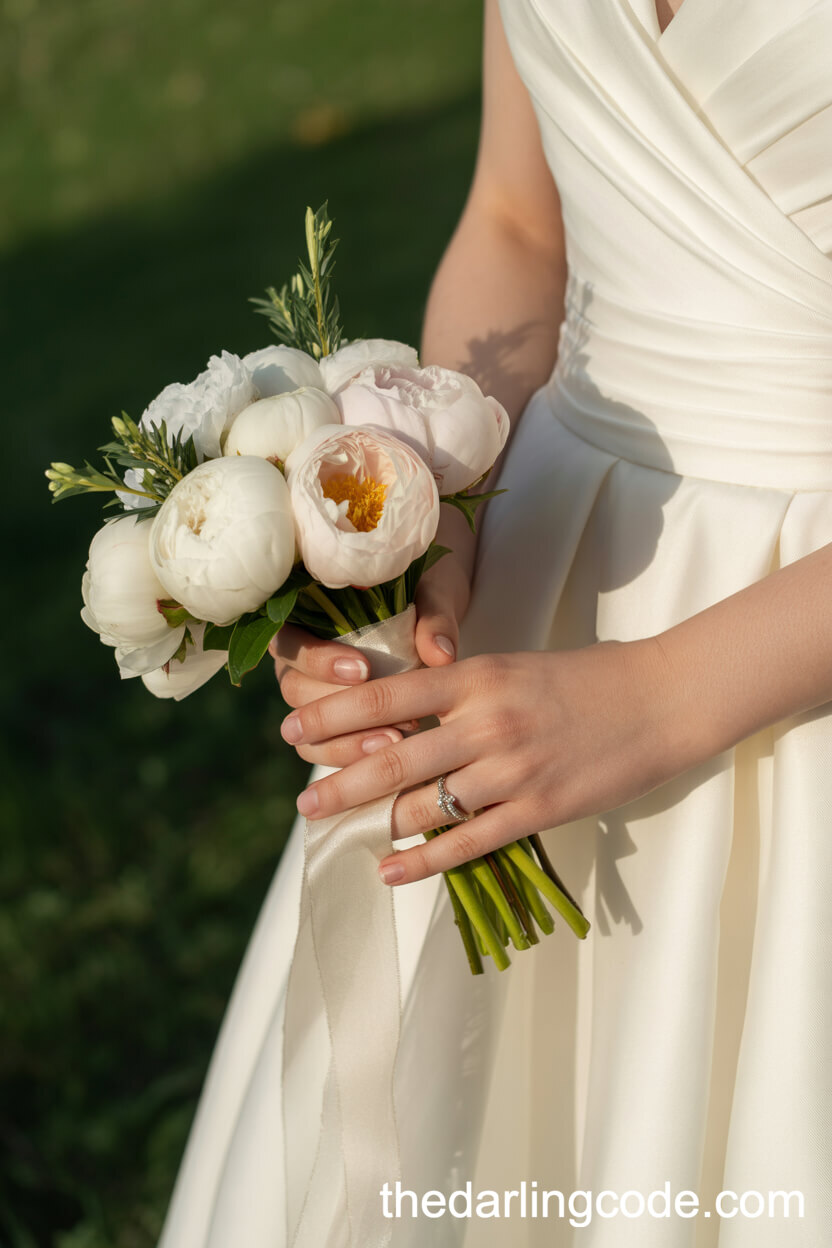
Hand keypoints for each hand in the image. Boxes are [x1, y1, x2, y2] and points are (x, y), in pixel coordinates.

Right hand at [271, 552, 470, 767]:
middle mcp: (300, 662)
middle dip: (339, 713)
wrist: (436, 618)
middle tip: (388, 719)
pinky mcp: (333, 730)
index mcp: (305, 619)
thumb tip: (441, 654)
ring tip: (395, 743)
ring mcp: (313, 699)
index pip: (291, 643)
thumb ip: (433, 617)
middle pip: (295, 692)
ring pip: (307, 733)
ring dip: (348, 744)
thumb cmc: (425, 594)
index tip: (364, 669)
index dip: (320, 660)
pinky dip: (357, 760)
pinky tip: (394, 759)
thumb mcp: (433, 593)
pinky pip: (329, 752)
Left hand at [279, 637, 692, 883]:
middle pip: (392, 757)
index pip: (386, 696)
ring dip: (372, 821)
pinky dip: (422, 861)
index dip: (332, 716)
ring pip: (424, 805)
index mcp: (476, 677)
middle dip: (338, 782)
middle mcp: (486, 721)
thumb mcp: (511, 669)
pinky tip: (389, 870)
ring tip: (335, 831)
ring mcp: (513, 769)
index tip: (292, 731)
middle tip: (302, 801)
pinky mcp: (540, 809)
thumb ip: (458, 693)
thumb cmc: (583, 679)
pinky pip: (467, 842)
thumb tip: (397, 720)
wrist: (659, 700)